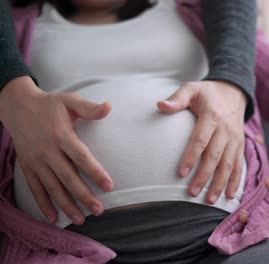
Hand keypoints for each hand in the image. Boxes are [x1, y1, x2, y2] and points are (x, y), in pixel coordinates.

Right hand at [0, 76, 113, 224]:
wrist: (17, 106)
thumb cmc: (49, 105)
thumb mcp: (69, 101)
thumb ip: (89, 108)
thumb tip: (109, 107)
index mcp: (61, 136)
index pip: (81, 157)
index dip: (95, 172)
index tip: (109, 186)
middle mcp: (48, 151)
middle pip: (68, 178)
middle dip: (83, 196)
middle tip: (99, 211)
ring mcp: (36, 161)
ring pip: (52, 187)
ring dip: (66, 205)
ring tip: (81, 219)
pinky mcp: (27, 167)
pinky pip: (35, 189)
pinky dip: (43, 204)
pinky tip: (53, 218)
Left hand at [157, 80, 246, 203]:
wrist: (234, 91)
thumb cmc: (207, 93)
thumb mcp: (192, 89)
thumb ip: (177, 98)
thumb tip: (160, 105)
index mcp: (212, 116)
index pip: (200, 140)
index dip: (191, 157)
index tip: (181, 173)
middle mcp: (226, 129)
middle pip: (215, 156)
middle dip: (204, 176)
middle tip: (192, 193)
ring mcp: (235, 138)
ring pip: (228, 164)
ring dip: (220, 183)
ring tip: (210, 200)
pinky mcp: (240, 144)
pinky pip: (239, 164)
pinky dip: (236, 180)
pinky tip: (230, 194)